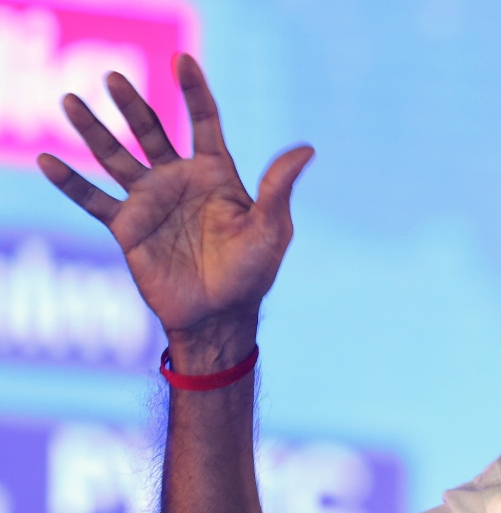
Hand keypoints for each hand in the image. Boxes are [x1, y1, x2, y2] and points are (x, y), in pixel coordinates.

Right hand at [38, 54, 312, 368]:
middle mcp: (180, 180)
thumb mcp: (269, 228)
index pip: (204, 121)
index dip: (194, 90)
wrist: (219, 315)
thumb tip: (306, 149)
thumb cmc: (252, 273)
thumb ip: (278, 188)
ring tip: (70, 101)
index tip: (183, 60)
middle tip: (114, 77)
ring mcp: (151, 201)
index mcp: (216, 174)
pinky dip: (70, 182)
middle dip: (132, 104)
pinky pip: (93, 199)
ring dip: (93, 130)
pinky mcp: (127, 227)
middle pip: (151, 130)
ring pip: (115, 156)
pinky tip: (46, 161)